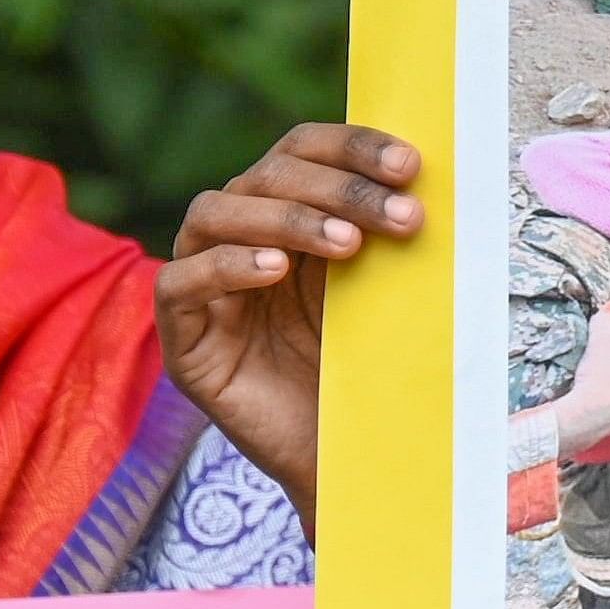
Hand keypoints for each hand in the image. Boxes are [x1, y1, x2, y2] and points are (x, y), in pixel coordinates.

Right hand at [157, 123, 424, 516]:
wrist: (349, 461)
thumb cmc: (370, 370)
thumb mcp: (385, 292)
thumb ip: (389, 235)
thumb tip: (430, 178)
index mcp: (287, 216)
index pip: (301, 150)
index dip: (350, 147)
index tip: (411, 166)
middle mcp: (240, 239)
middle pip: (266, 175)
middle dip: (338, 187)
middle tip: (402, 217)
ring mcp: (205, 287)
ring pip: (214, 213)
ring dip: (286, 219)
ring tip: (347, 245)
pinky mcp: (182, 339)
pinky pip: (179, 283)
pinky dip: (226, 266)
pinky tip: (274, 272)